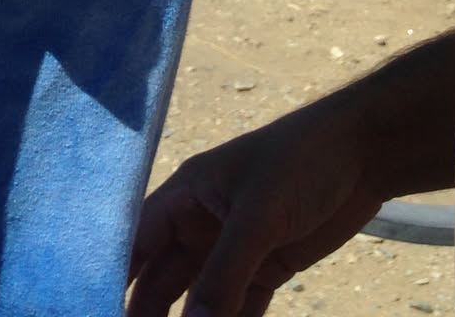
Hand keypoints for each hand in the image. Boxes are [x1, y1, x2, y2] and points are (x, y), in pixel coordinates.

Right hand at [127, 91, 382, 316]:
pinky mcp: (264, 268)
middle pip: (160, 282)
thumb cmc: (302, 162)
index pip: (135, 244)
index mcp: (185, 195)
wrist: (364, 153)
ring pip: (197, 302)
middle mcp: (200, 224)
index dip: (111, 279)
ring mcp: (231, 249)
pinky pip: (237, 310)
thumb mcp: (257, 216)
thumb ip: (222, 276)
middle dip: (145, 315)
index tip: (90, 308)